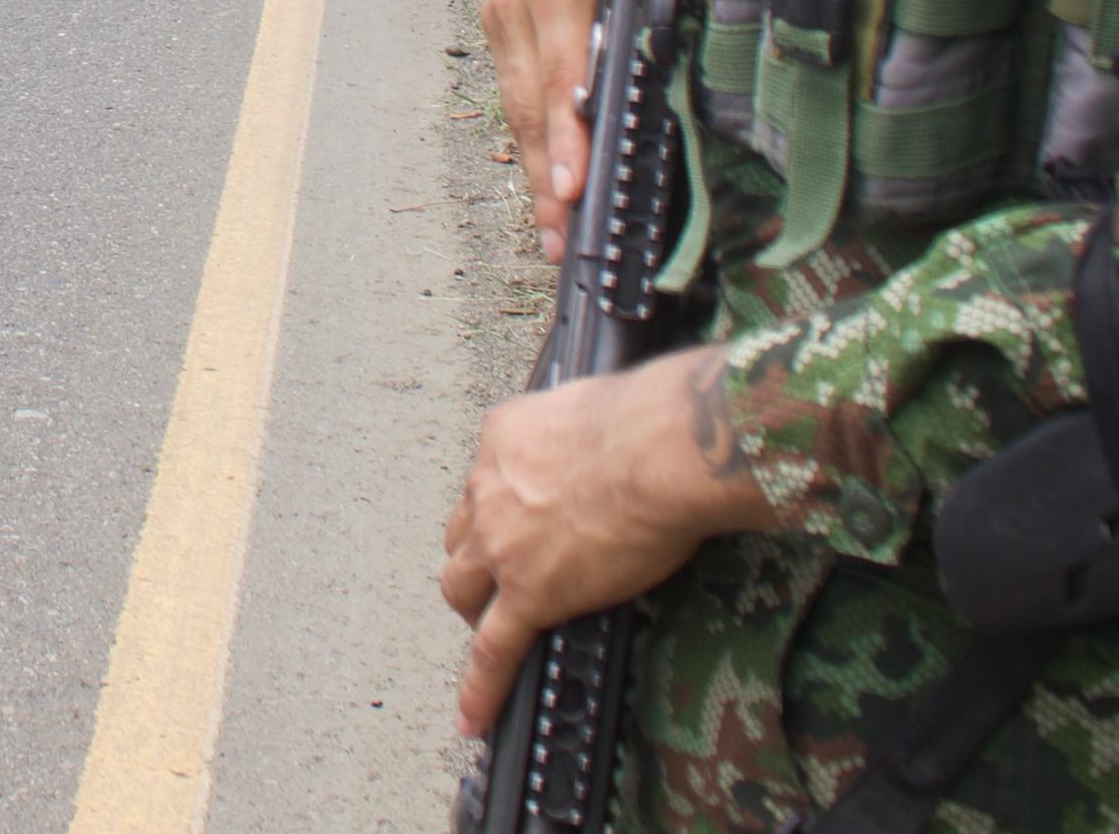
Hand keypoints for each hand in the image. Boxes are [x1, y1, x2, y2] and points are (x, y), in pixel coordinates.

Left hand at [439, 346, 767, 733]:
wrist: (657, 452)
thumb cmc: (647, 419)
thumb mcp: (590, 403)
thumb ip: (581, 427)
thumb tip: (606, 432)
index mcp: (503, 440)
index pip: (486, 481)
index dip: (497, 506)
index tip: (509, 519)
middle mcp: (490, 489)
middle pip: (461, 535)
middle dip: (474, 557)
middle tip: (494, 577)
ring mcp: (503, 546)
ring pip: (463, 587)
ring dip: (472, 608)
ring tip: (486, 629)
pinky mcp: (529, 594)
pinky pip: (494, 651)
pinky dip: (480, 688)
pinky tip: (472, 717)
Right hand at [485, 0, 637, 257]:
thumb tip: (666, 67)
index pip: (561, 76)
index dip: (567, 138)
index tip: (573, 190)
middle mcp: (516, 1)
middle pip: (531, 104)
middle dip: (546, 177)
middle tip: (562, 240)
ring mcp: (501, 11)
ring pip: (517, 102)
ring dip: (536, 166)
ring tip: (552, 227)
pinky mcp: (499, 16)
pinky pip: (513, 85)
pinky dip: (529, 132)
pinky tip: (544, 169)